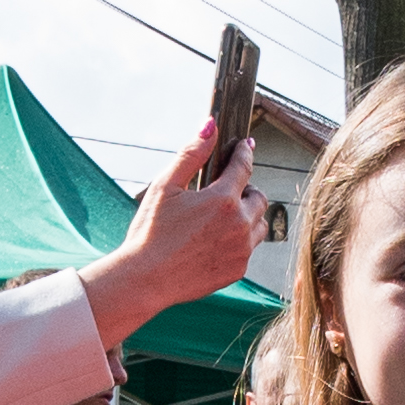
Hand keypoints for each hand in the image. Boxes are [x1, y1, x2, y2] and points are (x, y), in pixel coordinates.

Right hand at [83, 132, 265, 347]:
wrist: (145, 280)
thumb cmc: (150, 232)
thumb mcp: (165, 186)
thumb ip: (191, 154)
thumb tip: (210, 125)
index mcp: (222, 199)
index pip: (244, 166)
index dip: (244, 152)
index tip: (244, 146)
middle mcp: (239, 224)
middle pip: (259, 197)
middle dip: (246, 189)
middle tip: (227, 190)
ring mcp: (241, 250)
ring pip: (260, 225)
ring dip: (248, 216)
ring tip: (223, 218)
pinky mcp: (237, 270)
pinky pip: (249, 249)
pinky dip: (239, 240)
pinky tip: (215, 241)